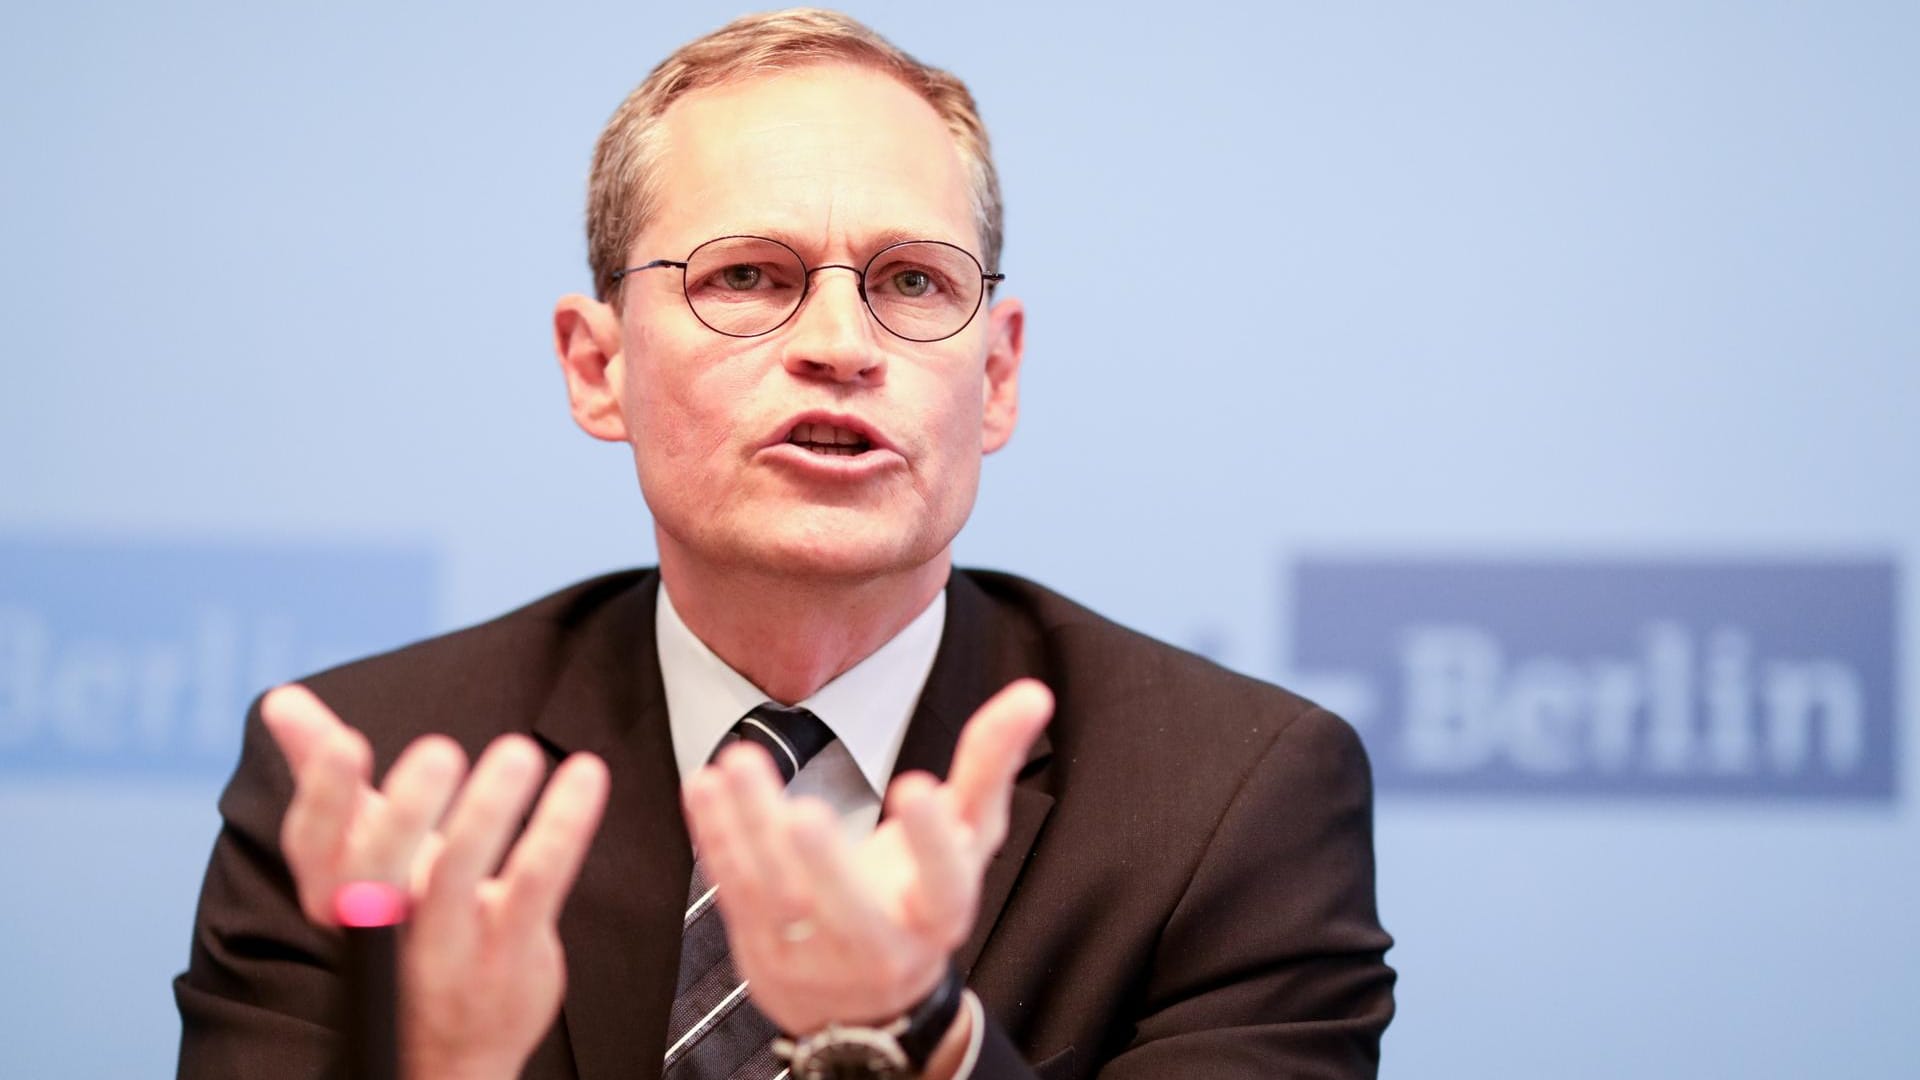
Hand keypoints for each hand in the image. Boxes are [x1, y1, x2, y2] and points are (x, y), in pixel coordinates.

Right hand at [263, 684, 609, 1079]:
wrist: (452, 1046)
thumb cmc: (405, 920)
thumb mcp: (364, 851)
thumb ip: (326, 775)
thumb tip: (280, 699)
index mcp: (337, 897)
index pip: (313, 849)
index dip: (322, 798)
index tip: (344, 742)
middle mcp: (383, 928)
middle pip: (376, 874)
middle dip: (403, 813)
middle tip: (439, 749)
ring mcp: (446, 950)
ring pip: (459, 883)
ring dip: (487, 815)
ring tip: (517, 753)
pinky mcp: (511, 955)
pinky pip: (537, 886)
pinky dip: (561, 828)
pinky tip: (584, 775)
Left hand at [681, 677, 1052, 1038]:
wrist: (866, 1001)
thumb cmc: (921, 897)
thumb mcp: (967, 838)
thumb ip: (990, 765)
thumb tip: (1035, 692)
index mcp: (938, 915)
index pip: (944, 884)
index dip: (932, 841)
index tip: (917, 785)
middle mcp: (879, 946)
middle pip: (850, 913)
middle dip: (825, 864)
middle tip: (804, 811)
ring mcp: (815, 955)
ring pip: (779, 898)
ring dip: (753, 828)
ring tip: (739, 763)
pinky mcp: (762, 949)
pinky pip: (735, 892)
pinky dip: (718, 837)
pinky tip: (704, 785)